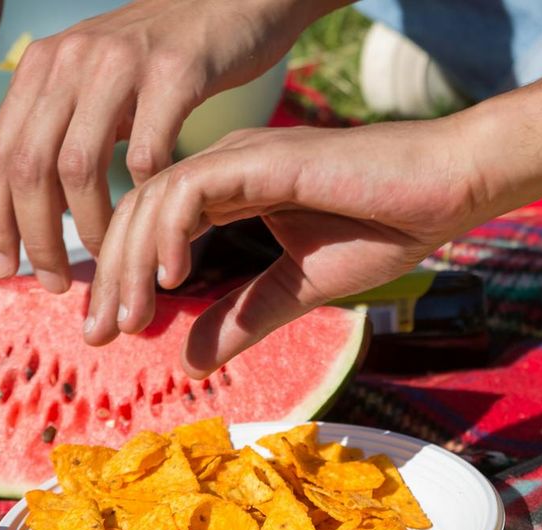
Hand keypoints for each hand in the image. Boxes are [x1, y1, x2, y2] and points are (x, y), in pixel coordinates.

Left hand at [0, 0, 336, 290]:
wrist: (237, 0)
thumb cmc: (173, 56)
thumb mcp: (102, 81)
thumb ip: (68, 126)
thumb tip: (36, 204)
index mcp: (42, 67)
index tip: (4, 271)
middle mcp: (70, 60)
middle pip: (27, 166)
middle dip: (35, 237)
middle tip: (54, 282)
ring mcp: (120, 63)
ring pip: (78, 166)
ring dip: (90, 227)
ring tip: (109, 259)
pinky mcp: (176, 70)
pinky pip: (148, 150)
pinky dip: (147, 195)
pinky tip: (159, 219)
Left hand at [82, 121, 486, 376]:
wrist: (443, 193)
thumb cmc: (385, 227)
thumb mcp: (300, 288)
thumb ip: (244, 316)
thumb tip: (187, 360)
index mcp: (233, 189)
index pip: (155, 227)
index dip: (124, 278)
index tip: (112, 332)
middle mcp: (226, 166)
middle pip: (139, 213)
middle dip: (110, 276)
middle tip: (99, 334)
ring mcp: (242, 156)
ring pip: (153, 199)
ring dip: (129, 261)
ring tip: (130, 317)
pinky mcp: (263, 159)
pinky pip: (190, 189)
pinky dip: (169, 232)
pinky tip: (170, 277)